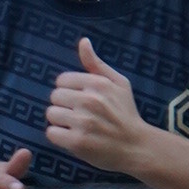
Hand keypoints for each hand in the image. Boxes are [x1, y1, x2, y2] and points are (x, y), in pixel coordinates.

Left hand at [44, 38, 149, 174]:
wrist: (137, 146)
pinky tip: (72, 137)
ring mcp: (83, 122)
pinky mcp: (77, 142)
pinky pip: (51, 133)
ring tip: (77, 126)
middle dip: (64, 106)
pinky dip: (59, 136)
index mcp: (98, 84)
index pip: (62, 80)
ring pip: (51, 114)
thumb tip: (83, 42)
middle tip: (80, 115)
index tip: (80, 100)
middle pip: (54, 97)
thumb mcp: (118, 83)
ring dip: (60, 121)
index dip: (69, 90)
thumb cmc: (126, 113)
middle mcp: (90, 100)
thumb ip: (96, 64)